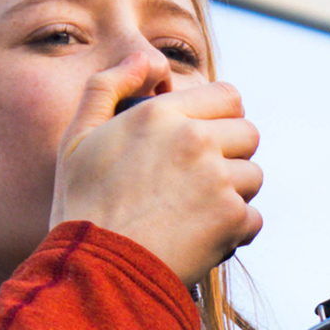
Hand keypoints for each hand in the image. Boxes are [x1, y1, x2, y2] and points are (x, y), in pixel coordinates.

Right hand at [49, 51, 263, 284]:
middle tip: (197, 183)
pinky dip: (233, 232)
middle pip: (248, 133)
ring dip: (233, 195)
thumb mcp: (76, 138)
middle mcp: (194, 139)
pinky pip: (253, 217)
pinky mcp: (232, 218)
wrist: (96, 271)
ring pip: (253, 176)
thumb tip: (147, 58)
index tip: (204, 142)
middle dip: (230, 155)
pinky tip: (200, 238)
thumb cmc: (82, 208)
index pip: (228, 96)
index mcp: (160, 115)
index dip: (220, 118)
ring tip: (195, 214)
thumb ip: (108, 86)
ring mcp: (217, 179)